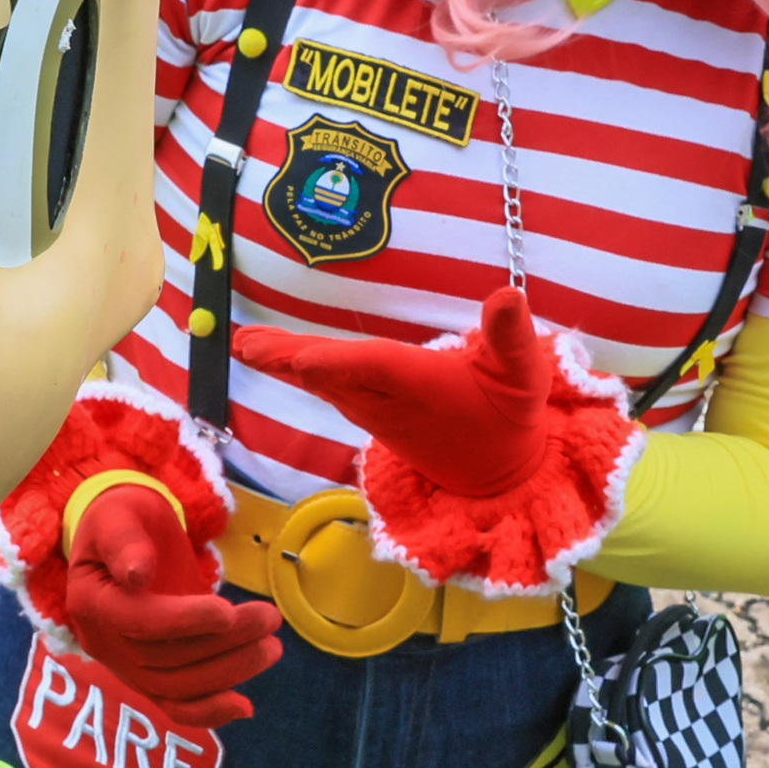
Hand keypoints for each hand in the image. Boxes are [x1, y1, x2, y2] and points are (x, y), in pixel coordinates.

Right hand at [61, 479, 278, 728]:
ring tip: (272, 647)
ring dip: (229, 671)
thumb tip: (137, 573)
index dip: (182, 620)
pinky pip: (175, 705)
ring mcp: (125, 666)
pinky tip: (245, 706)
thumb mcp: (119, 515)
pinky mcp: (148, 678)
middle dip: (223, 642)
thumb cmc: (124, 521)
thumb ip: (125, 541)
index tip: (226, 611)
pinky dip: (209, 712)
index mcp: (91, 602)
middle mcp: (103, 643)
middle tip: (270, 618)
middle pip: (166, 658)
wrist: (126, 543)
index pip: (138, 621)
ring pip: (178, 685)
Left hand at [233, 287, 567, 503]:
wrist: (496, 472)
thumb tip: (509, 295)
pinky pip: (324, 386)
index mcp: (424, 386)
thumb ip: (512, 336)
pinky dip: (295, 368)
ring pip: (323, 382)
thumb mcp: (523, 374)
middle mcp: (390, 400)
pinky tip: (266, 353)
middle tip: (247, 346)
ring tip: (244, 344)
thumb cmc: (509, 412)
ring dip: (283, 362)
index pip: (378, 370)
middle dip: (290, 359)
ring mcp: (373, 408)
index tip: (303, 359)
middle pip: (335, 376)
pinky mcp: (366, 409)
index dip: (341, 364)